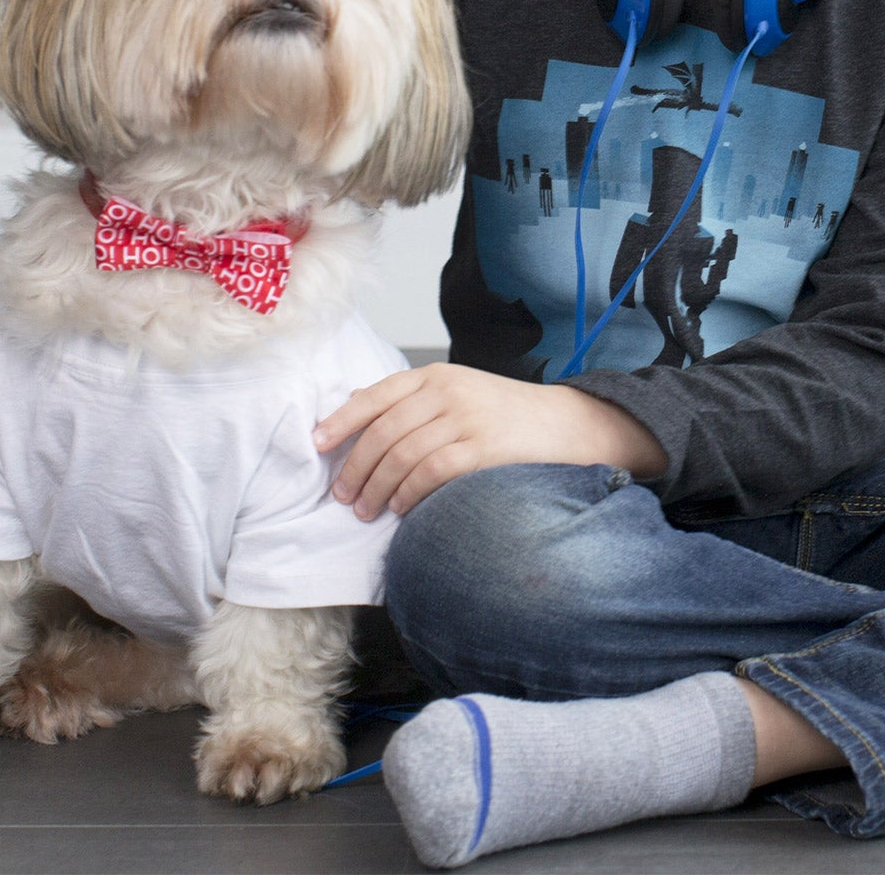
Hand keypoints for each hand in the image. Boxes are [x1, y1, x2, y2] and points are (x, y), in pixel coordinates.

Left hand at [312, 364, 666, 518]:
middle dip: (356, 467)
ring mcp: (465, 418)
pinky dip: (408, 495)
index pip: (375, 395)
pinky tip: (401, 509)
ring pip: (401, 456)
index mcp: (436, 375)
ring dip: (377, 488)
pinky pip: (429, 474)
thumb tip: (359, 415)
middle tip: (343, 494)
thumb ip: (416, 402)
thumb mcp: (460, 392)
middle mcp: (447, 391)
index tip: (317, 444)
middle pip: (383, 432)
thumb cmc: (507, 415)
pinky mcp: (481, 449)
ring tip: (366, 510)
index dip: (341, 421)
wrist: (567, 425)